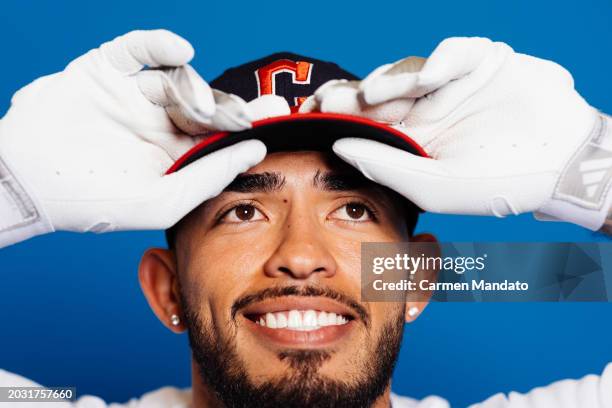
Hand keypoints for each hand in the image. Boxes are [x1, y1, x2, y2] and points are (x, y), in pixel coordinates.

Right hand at [0, 30, 264, 246]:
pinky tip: (182, 52)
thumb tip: (258, 150)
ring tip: (202, 107)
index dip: (249, 128)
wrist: (27, 185)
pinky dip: (158, 45)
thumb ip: (209, 175)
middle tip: (272, 105)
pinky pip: (136, 50)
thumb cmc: (94, 203)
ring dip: (195, 88)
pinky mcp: (105, 72)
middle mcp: (158, 124)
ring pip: (176, 80)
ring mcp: (133, 97)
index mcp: (174, 156)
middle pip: (207, 106)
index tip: (280, 121)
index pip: (219, 138)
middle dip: (237, 106)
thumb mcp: (163, 200)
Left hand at [306, 37, 610, 229]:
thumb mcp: (435, 186)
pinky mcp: (480, 61)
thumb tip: (339, 148)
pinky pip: (453, 53)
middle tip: (327, 100)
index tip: (309, 118)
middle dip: (350, 96)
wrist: (563, 165)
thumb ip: (387, 166)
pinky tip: (430, 80)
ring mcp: (450, 84)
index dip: (337, 119)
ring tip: (372, 95)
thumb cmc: (499, 185)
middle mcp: (425, 111)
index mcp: (411, 142)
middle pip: (377, 95)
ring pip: (407, 73)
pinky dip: (440, 62)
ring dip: (388, 81)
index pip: (365, 125)